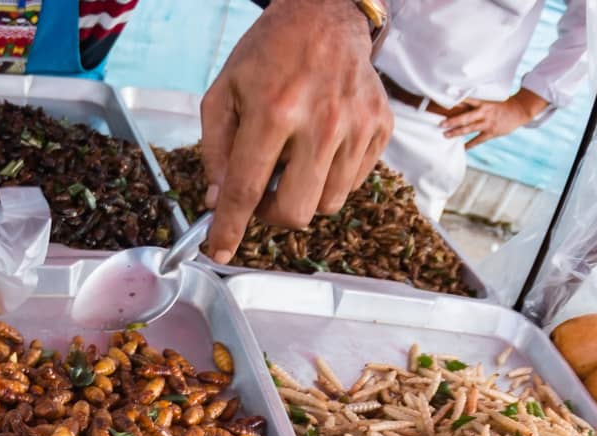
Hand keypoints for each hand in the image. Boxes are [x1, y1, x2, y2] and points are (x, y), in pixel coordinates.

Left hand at [199, 0, 390, 261]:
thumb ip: (215, 151)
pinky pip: (353, 183)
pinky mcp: (381, 126)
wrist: (325, 14)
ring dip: (303, 195)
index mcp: (274, 112)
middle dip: (271, 214)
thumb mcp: (223, 92)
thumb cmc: (268, 53)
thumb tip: (218, 202)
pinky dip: (330, 178)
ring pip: (327, 204)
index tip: (218, 251)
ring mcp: (357, 126)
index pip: (246, 190)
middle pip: (295, 212)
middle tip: (262, 192)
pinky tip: (319, 148)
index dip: (229, 229)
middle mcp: (321, 122)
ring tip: (293, 161)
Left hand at [441, 89, 548, 147]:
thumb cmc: (502, 105)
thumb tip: (459, 104)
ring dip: (456, 132)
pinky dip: (469, 145)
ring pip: (469, 129)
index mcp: (484, 103)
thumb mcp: (490, 101)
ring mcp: (488, 123)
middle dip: (452, 121)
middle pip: (465, 117)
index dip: (456, 103)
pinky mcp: (491, 132)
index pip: (467, 101)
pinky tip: (461, 148)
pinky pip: (477, 140)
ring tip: (445, 135)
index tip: (444, 103)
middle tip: (440, 124)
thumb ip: (477, 104)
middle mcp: (484, 112)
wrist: (520, 110)